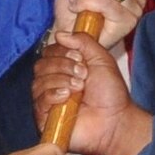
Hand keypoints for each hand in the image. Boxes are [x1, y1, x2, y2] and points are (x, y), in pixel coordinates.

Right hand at [33, 32, 152, 154]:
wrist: (115, 121)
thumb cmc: (111, 94)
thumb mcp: (101, 59)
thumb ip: (84, 42)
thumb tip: (60, 33)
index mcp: (64, 68)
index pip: (49, 52)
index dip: (63, 52)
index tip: (81, 59)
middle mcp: (54, 82)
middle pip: (41, 65)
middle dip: (63, 66)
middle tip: (83, 74)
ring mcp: (48, 100)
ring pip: (39, 82)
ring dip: (61, 80)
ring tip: (80, 87)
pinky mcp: (45, 118)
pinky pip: (39, 100)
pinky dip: (53, 94)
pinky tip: (67, 96)